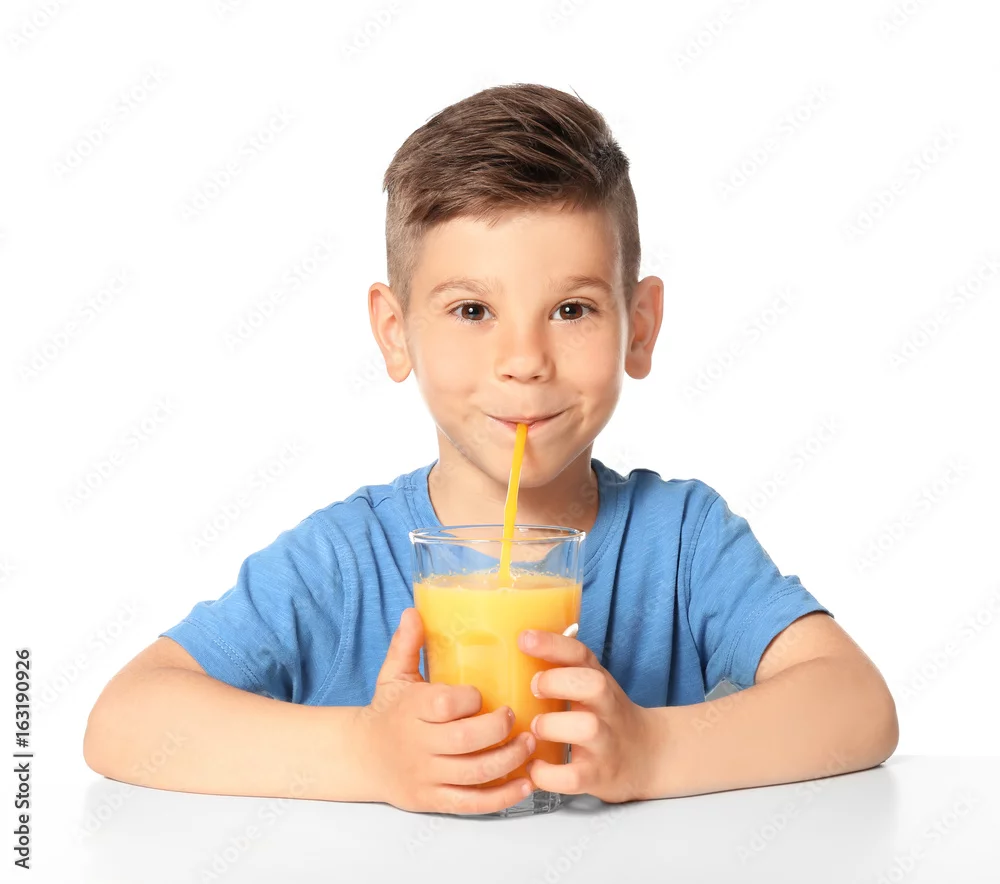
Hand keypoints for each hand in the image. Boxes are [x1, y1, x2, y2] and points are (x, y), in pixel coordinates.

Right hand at [357, 608, 535, 814]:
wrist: (362, 758)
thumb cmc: (388, 711)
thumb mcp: (393, 675)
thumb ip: (406, 645)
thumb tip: (414, 611)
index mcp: (411, 709)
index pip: (444, 704)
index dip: (470, 699)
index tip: (484, 695)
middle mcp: (418, 744)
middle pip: (465, 740)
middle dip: (499, 729)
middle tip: (518, 718)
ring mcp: (426, 775)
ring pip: (474, 772)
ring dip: (509, 760)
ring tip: (530, 744)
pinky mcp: (434, 800)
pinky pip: (472, 803)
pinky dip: (502, 797)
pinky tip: (525, 784)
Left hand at [518, 628, 653, 802]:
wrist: (648, 756)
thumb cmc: (605, 716)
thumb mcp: (592, 686)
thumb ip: (564, 668)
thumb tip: (518, 645)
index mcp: (599, 681)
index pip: (580, 654)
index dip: (552, 643)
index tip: (524, 639)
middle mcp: (606, 708)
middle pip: (593, 683)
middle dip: (557, 681)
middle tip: (534, 689)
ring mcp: (605, 743)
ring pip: (587, 728)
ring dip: (552, 726)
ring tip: (534, 730)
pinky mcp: (598, 776)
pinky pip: (573, 777)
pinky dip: (548, 774)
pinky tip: (534, 767)